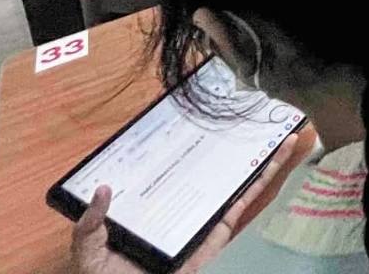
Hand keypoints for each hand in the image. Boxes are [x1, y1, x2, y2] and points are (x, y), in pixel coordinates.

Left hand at [73, 135, 297, 271]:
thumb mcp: (88, 251)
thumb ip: (90, 225)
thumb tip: (104, 189)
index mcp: (151, 206)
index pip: (170, 170)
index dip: (185, 146)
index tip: (197, 119)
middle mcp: (180, 207)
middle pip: (210, 171)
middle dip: (232, 146)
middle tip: (252, 118)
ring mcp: (202, 220)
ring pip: (234, 184)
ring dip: (259, 159)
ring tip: (280, 133)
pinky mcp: (217, 234)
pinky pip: (242, 204)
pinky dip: (261, 180)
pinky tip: (277, 158)